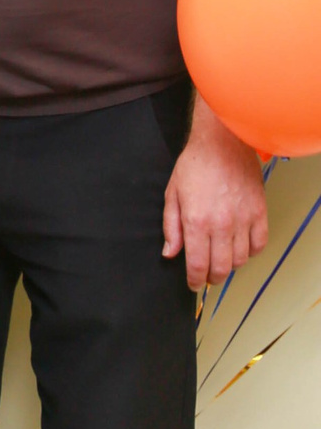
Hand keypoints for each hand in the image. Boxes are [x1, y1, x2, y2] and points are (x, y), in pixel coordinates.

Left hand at [164, 104, 267, 289]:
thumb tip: (170, 254)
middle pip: (221, 268)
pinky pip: (259, 244)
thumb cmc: (194, 165)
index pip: (197, 264)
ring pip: (240, 259)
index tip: (193, 285)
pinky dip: (250, 252)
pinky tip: (240, 247)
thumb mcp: (172, 194)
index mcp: (196, 222)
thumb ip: (171, 227)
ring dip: (230, 266)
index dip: (195, 280)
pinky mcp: (259, 212)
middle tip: (208, 278)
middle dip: (212, 278)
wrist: (222, 144)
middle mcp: (221, 225)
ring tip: (221, 260)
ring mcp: (243, 219)